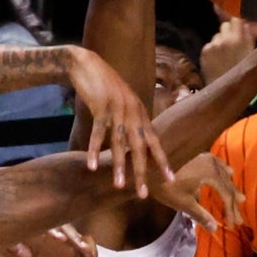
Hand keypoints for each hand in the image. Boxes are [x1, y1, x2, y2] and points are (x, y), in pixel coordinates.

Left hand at [0, 223, 97, 256]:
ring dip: (85, 245)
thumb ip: (11, 249)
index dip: (53, 230)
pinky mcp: (69, 241)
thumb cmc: (7, 240)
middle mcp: (51, 223)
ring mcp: (61, 231)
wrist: (11, 238)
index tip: (60, 239)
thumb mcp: (3, 247)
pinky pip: (84, 243)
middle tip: (82, 248)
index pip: (46, 222)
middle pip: (66, 226)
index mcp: (34, 221)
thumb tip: (26, 254)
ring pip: (77, 234)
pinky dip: (89, 253)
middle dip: (75, 236)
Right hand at [67, 46, 171, 196]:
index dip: (162, 160)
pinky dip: (95, 150)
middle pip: (140, 147)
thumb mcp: (122, 102)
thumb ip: (130, 119)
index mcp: (140, 112)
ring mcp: (117, 109)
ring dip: (119, 166)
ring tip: (119, 186)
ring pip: (120, 143)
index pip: (154, 141)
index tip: (170, 179)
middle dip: (142, 171)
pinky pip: (98, 133)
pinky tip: (92, 166)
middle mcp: (133, 111)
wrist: (86, 63)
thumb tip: (135, 140)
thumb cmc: (103, 85)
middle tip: (144, 193)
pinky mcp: (101, 106)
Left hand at [149, 152, 243, 232]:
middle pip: (227, 185)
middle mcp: (211, 163)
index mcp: (210, 173)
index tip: (232, 224)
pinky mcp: (198, 155)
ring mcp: (205, 157)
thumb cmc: (166, 187)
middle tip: (240, 218)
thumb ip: (202, 216)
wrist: (148, 167)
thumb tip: (215, 229)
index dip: (231, 211)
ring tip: (240, 199)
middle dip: (233, 203)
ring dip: (230, 189)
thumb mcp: (184, 204)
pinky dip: (224, 172)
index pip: (227, 195)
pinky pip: (217, 164)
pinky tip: (228, 173)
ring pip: (224, 175)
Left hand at [200, 19, 256, 83]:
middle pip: (224, 25)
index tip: (238, 28)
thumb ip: (249, 37)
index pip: (235, 20)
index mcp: (239, 39)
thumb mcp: (252, 55)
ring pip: (216, 36)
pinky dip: (212, 50)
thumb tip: (244, 25)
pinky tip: (217, 60)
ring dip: (220, 41)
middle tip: (232, 43)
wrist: (227, 92)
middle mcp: (224, 39)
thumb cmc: (244, 75)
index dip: (237, 23)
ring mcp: (212, 45)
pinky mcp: (204, 52)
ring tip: (225, 55)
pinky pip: (209, 45)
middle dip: (228, 31)